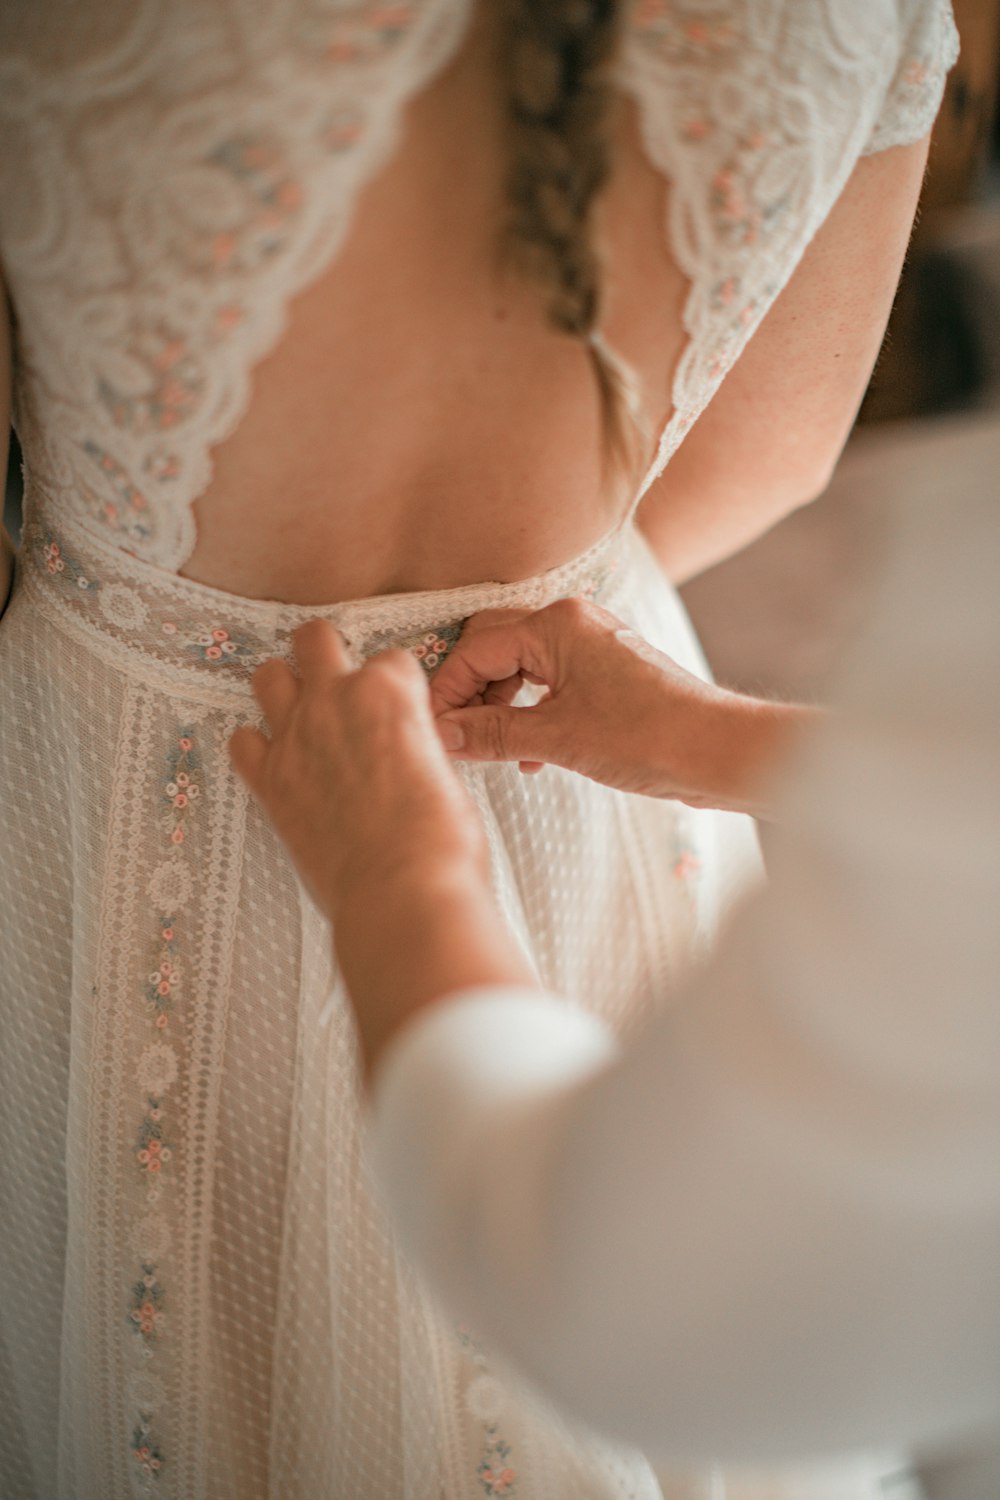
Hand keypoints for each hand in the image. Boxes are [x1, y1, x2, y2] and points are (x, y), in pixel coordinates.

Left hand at [230, 620, 485, 919]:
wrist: (402, 892)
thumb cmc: (442, 841)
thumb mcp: (446, 773)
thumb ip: (417, 745)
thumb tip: (408, 751)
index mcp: (391, 690)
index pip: (391, 660)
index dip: (396, 686)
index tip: (399, 710)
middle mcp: (337, 699)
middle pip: (315, 639)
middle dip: (326, 653)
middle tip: (337, 681)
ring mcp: (296, 736)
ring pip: (267, 676)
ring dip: (284, 689)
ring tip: (301, 714)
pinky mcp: (269, 780)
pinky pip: (242, 741)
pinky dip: (256, 746)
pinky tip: (278, 762)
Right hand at [431, 598, 810, 817]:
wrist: (716, 750)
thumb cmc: (651, 735)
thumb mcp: (557, 738)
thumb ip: (492, 734)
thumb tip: (444, 735)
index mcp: (556, 624)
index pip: (475, 648)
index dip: (447, 692)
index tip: (433, 732)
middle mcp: (572, 623)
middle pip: (493, 648)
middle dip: (470, 694)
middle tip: (456, 737)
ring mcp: (591, 646)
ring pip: (520, 668)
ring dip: (499, 708)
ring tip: (491, 750)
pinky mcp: (605, 674)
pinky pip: (548, 684)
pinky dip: (529, 714)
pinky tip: (529, 756)